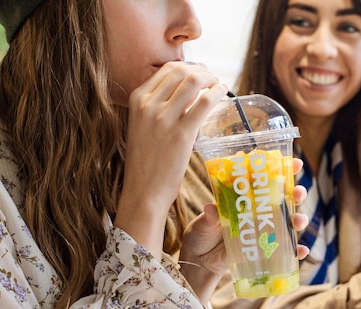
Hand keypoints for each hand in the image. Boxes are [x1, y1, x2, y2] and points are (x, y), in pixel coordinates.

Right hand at [115, 62, 226, 255]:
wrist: (144, 190)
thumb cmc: (147, 161)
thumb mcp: (143, 125)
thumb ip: (159, 106)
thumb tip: (188, 92)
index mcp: (137, 99)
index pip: (167, 69)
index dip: (188, 66)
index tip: (200, 71)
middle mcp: (148, 105)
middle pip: (182, 70)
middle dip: (202, 71)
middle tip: (212, 79)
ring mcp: (164, 118)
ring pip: (194, 81)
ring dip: (212, 79)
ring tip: (219, 86)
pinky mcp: (182, 133)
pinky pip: (205, 102)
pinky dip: (218, 92)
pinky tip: (224, 94)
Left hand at [180, 158, 308, 302]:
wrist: (198, 262)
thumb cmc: (199, 235)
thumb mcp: (203, 224)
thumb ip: (210, 217)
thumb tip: (211, 209)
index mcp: (243, 197)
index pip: (264, 179)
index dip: (282, 169)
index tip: (295, 163)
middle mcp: (256, 211)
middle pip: (283, 198)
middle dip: (296, 193)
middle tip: (299, 192)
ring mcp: (262, 230)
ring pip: (288, 221)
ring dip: (298, 219)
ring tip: (298, 221)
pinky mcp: (265, 249)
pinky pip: (284, 250)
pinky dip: (296, 250)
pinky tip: (302, 251)